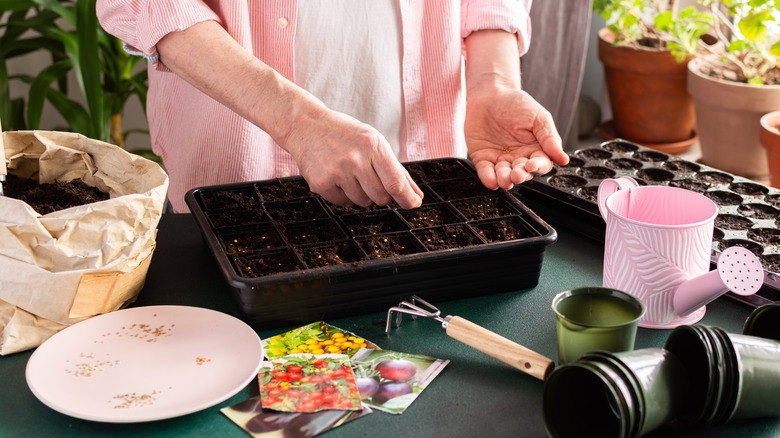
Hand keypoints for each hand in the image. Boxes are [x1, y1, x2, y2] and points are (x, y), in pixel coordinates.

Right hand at [284, 107, 423, 208]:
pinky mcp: (321, 183)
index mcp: (373, 145)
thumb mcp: (373, 141)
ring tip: (351, 173)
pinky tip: (338, 178)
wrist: (305, 125)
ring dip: (362, 194)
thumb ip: (396, 170)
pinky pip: (343, 203)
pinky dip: (344, 196)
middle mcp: (355, 158)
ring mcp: (337, 172)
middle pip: (381, 197)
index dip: (408, 198)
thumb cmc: (344, 133)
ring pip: (363, 202)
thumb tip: (415, 195)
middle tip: (371, 179)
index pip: (396, 182)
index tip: (413, 204)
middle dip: (381, 194)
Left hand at [464, 86, 568, 189]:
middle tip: (517, 174)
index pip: (540, 165)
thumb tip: (563, 159)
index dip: (537, 167)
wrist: (491, 94)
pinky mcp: (483, 159)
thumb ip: (550, 138)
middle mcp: (518, 158)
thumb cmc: (517, 104)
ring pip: (504, 176)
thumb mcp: (538, 118)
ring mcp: (500, 160)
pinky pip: (486, 172)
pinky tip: (491, 181)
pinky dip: (488, 178)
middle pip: (522, 174)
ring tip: (505, 179)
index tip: (532, 165)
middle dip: (520, 176)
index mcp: (535, 150)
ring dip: (505, 180)